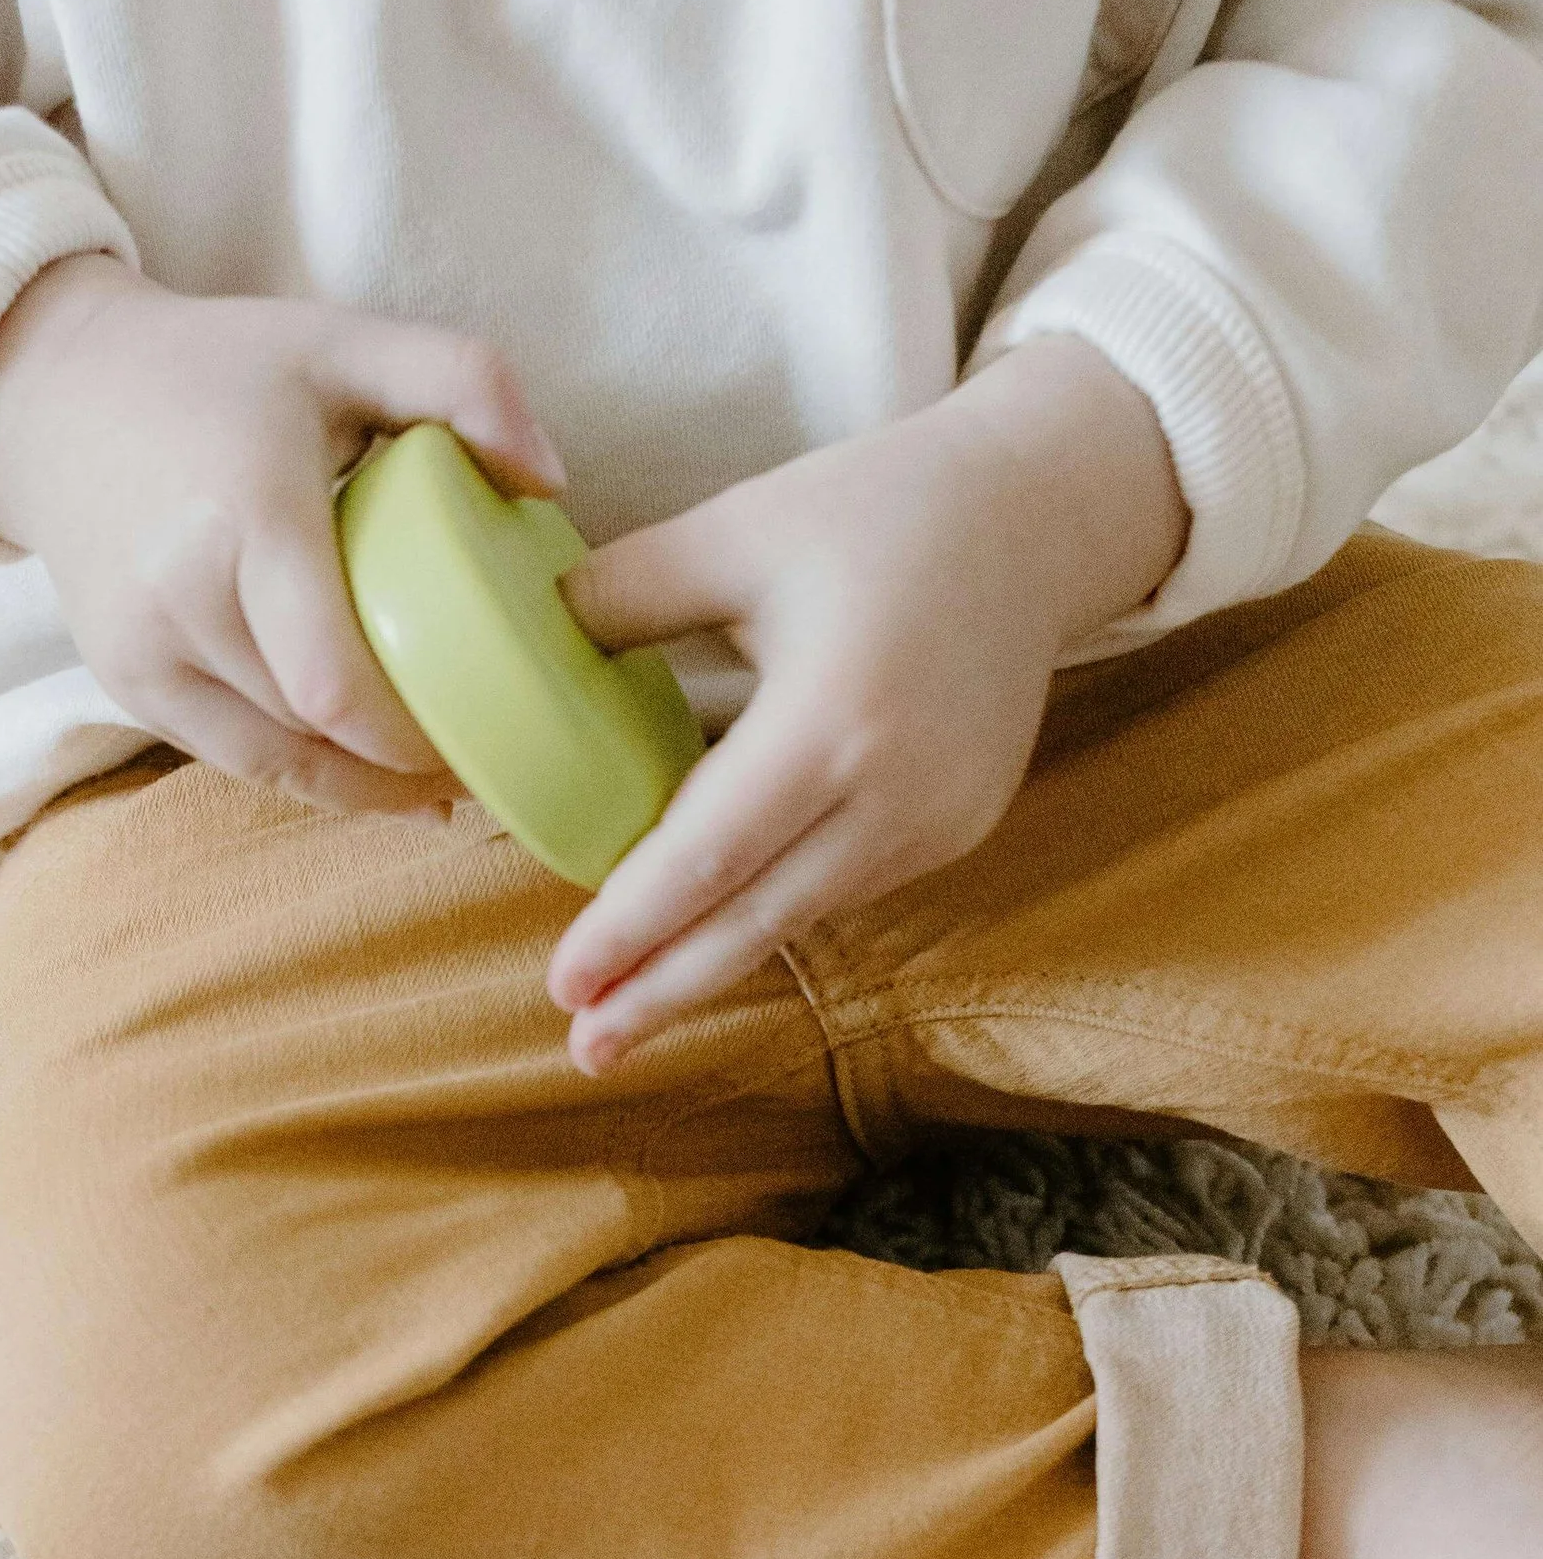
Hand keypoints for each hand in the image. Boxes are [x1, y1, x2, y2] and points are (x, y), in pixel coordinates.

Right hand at [0, 255, 564, 814]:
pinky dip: (303, 769)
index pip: (332, 682)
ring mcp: (142, 654)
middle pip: (313, 732)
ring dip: (359, 784)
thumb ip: (465, 381)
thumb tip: (549, 480)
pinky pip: (231, 755)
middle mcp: (181, 600)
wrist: (58, 397)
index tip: (491, 735)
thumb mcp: (346, 341)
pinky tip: (363, 770)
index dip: (411, 738)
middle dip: (406, 763)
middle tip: (489, 760)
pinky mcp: (125, 684)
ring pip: (274, 762)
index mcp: (247, 517)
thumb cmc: (222, 371)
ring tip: (436, 784)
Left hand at [546, 341, 1188, 1073]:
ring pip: (802, 914)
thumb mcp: (737, 529)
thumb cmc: (879, 509)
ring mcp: (939, 819)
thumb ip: (625, 592)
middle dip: (664, 991)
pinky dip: (773, 914)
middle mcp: (896, 790)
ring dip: (714, 964)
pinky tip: (713, 937)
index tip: (565, 981)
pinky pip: (846, 886)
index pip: (708, 852)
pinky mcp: (960, 826)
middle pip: (756, 920)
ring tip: (629, 1012)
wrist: (1037, 517)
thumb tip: (521, 642)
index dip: (632, 926)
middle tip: (585, 1049)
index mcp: (833, 716)